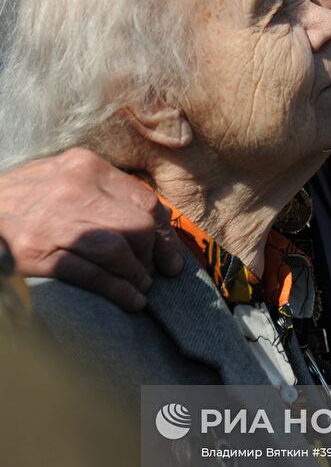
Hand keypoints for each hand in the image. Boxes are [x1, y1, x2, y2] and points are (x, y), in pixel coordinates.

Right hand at [0, 149, 182, 311]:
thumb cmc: (25, 195)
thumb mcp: (63, 174)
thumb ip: (103, 188)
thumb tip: (149, 218)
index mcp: (86, 166)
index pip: (146, 200)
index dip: (164, 232)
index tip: (169, 253)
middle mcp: (76, 190)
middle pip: (138, 226)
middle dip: (153, 255)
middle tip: (154, 272)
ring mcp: (58, 222)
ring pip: (120, 250)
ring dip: (138, 275)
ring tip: (142, 287)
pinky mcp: (41, 253)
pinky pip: (93, 275)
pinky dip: (119, 291)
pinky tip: (131, 301)